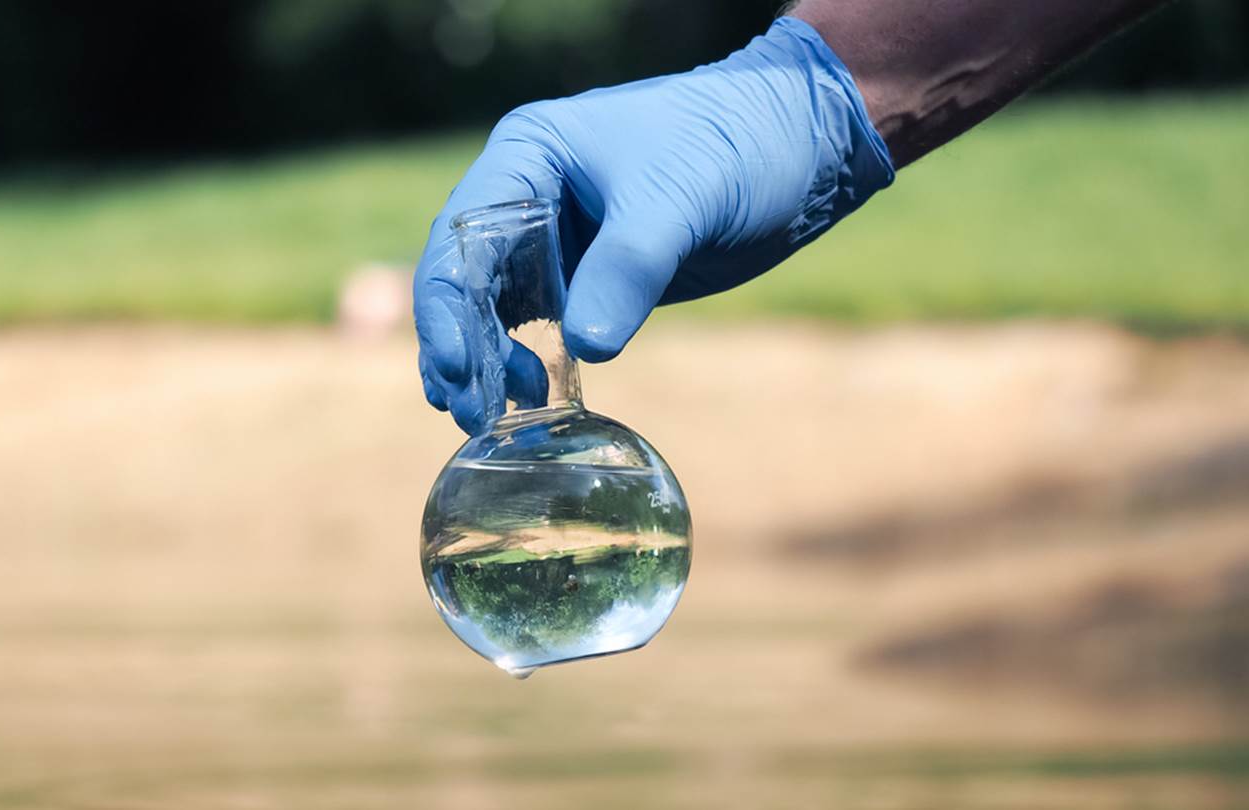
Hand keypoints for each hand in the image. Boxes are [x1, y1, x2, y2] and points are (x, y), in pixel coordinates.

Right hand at [415, 17, 893, 434]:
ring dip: (486, 364)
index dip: (448, 304)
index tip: (458, 365)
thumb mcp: (681, 200)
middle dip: (460, 346)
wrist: (800, 146)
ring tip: (487, 421)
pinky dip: (525, 364)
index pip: (463, 235)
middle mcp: (528, 196)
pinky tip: (527, 404)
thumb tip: (586, 347)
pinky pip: (539, 326)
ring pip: (494, 309)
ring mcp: (555, 239)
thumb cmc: (736, 146)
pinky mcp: (589, 276)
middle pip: (465, 279)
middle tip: (468, 413)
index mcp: (529, 155)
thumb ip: (629, 267)